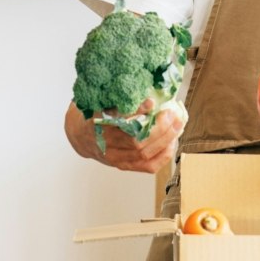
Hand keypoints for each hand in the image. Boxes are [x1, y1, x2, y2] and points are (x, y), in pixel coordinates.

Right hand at [64, 98, 183, 173]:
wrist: (80, 135)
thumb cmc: (93, 113)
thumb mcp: (100, 100)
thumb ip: (119, 98)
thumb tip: (147, 94)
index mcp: (96, 127)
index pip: (120, 124)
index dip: (138, 114)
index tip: (152, 101)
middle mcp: (106, 146)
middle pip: (138, 142)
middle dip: (160, 127)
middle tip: (173, 111)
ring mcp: (116, 159)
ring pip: (146, 154)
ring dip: (167, 139)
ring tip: (178, 123)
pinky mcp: (125, 166)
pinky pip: (149, 166)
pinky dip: (164, 154)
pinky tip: (172, 141)